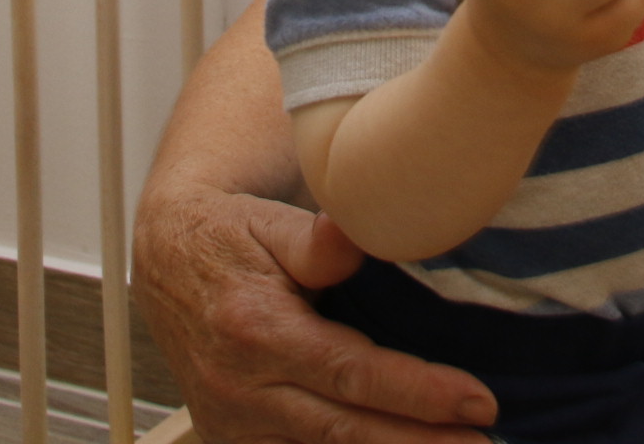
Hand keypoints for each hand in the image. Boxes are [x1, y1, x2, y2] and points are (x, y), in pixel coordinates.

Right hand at [131, 184, 497, 442]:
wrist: (166, 260)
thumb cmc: (229, 235)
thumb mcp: (270, 221)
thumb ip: (319, 239)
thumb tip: (360, 232)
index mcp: (256, 331)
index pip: (352, 374)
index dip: (418, 393)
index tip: (477, 403)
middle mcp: (241, 389)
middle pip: (345, 430)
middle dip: (419, 442)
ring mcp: (233, 423)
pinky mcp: (232, 439)